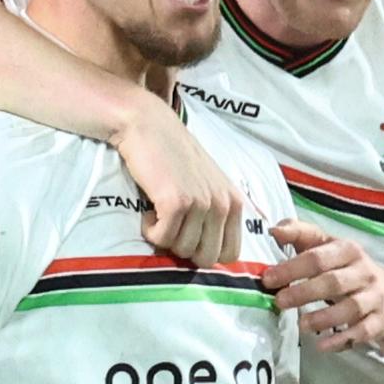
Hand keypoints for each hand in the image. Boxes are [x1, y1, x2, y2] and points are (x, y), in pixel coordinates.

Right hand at [114, 94, 241, 265]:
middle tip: (170, 225)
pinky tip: (148, 211)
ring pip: (182, 250)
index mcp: (235, 202)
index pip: (230, 254)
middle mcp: (223, 204)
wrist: (149, 126)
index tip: (188, 235)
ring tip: (158, 212)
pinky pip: (162, 238)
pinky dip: (149, 230)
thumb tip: (213, 254)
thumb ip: (218, 214)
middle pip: (206, 258)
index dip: (205, 251)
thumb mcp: (209, 184)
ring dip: (164, 236)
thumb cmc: (175, 157)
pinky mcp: (176, 202)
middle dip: (183, 249)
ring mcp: (201, 203)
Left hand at [265, 220, 383, 351]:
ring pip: (350, 308)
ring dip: (324, 317)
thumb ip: (300, 235)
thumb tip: (273, 230)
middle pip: (333, 282)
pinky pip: (363, 332)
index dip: (292, 267)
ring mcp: (374, 297)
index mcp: (348, 250)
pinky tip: (323, 346)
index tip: (268, 278)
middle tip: (279, 302)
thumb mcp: (327, 247)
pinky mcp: (380, 321)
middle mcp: (363, 272)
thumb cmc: (347, 270)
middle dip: (304, 292)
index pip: (318, 256)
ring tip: (301, 325)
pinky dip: (343, 340)